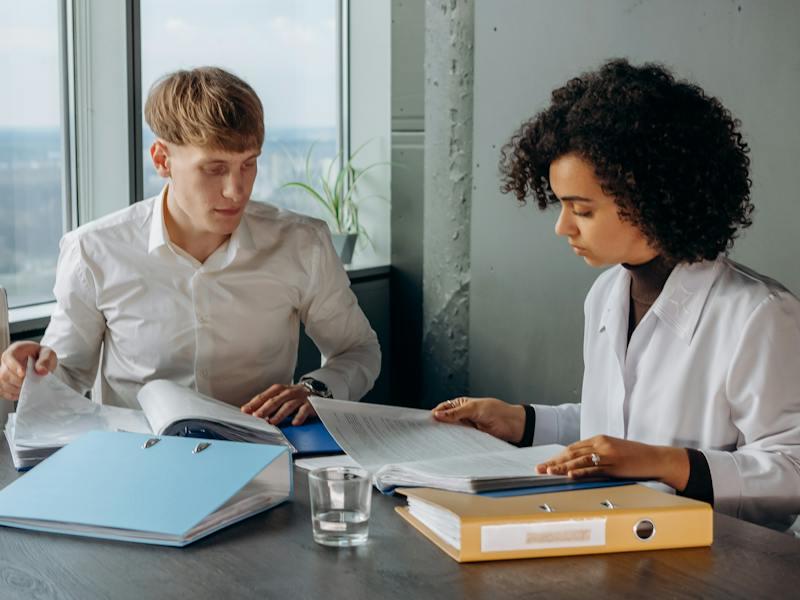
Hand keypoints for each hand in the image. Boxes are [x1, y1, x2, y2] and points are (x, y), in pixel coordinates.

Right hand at [0, 341, 57, 400]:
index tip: (23, 374)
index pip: (9, 357)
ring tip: (27, 388)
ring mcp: (3, 371)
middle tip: (30, 383)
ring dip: (14, 389)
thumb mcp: (48, 354)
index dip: (15, 367)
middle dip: (17, 381)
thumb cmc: (42, 356)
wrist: (42, 362)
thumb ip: (45, 360)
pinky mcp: (3, 381)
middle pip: (4, 373)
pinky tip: (20, 393)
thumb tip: (41, 370)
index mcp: (16, 350)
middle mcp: (6, 361)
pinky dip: (10, 394)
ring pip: (1, 383)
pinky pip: (1, 390)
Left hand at [240, 383, 316, 425]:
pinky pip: (304, 410)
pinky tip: (294, 423)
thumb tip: (251, 412)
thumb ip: (268, 403)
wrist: (315, 390)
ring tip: (272, 422)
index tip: (245, 410)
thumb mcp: (280, 397)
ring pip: (288, 405)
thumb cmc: (294, 396)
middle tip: (257, 416)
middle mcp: (289, 392)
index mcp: (279, 389)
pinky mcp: (310, 405)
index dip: (255, 403)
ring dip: (279, 414)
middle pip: (275, 400)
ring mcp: (300, 398)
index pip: (264, 396)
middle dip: (265, 408)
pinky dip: (299, 417)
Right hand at [432, 397, 525, 443]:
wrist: (512, 425)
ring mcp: (466, 427)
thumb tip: (437, 414)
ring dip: (447, 435)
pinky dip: (456, 442)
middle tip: (429, 433)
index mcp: (460, 404)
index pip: (443, 409)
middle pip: (445, 421)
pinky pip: (460, 440)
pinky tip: (451, 444)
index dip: (435, 414)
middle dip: (438, 426)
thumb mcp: (473, 409)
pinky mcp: (471, 437)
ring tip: (438, 440)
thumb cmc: (495, 411)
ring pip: (452, 431)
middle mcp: (461, 416)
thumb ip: (455, 413)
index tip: (426, 422)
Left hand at [535, 435, 689, 490]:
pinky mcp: (615, 465)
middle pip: (572, 453)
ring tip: (548, 472)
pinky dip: (581, 472)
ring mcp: (608, 454)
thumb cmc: (635, 457)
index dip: (557, 456)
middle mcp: (601, 444)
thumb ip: (597, 455)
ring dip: (562, 467)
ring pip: (580, 460)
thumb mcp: (613, 451)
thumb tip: (579, 465)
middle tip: (539, 469)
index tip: (545, 464)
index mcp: (599, 440)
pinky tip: (570, 475)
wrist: (656, 458)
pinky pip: (594, 469)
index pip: (573, 448)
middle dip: (554, 461)